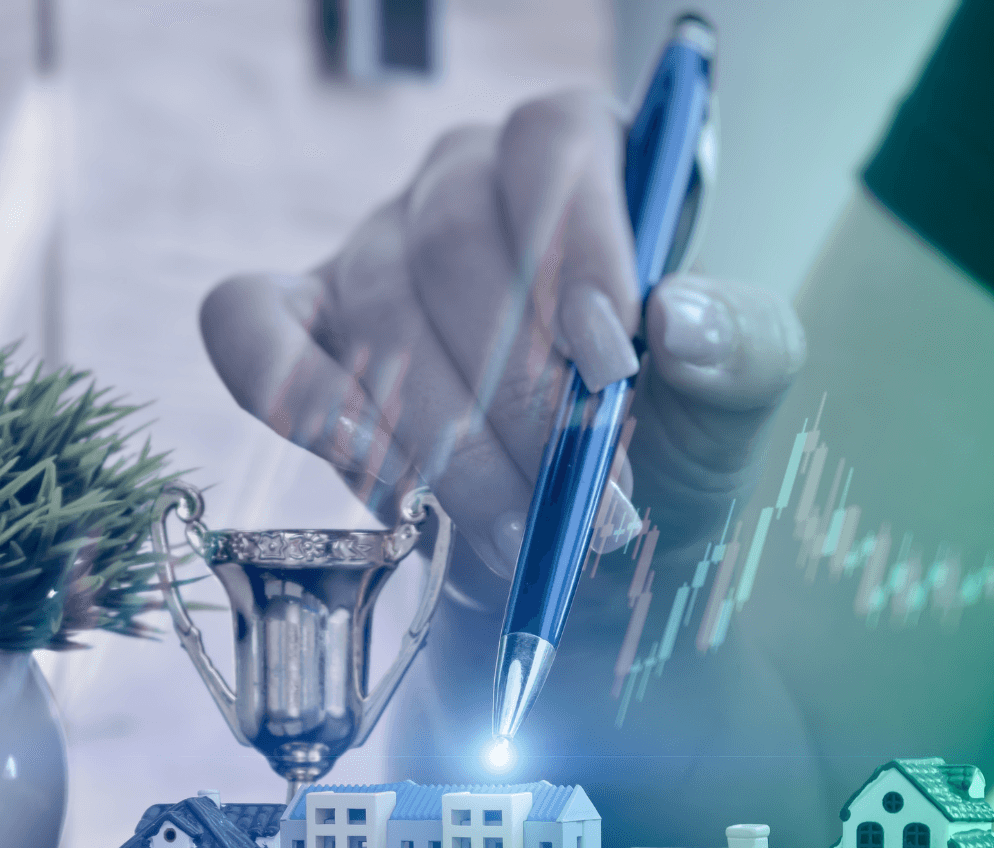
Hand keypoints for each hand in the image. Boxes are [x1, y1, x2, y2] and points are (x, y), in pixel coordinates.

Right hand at [199, 89, 804, 589]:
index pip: (554, 143)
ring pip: (377, 305)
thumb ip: (744, 349)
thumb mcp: (733, 406)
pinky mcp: (293, 326)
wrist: (589, 557)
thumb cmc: (666, 455)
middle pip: (458, 237)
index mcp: (576, 166)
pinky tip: (386, 485)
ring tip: (518, 533)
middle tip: (579, 495)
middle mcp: (462, 187)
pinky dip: (305, 405)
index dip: (579, 244)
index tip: (612, 366)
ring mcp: (369, 253)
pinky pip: (249, 332)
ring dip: (448, 437)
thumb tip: (678, 319)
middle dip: (521, 388)